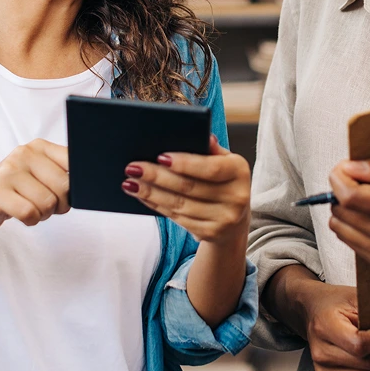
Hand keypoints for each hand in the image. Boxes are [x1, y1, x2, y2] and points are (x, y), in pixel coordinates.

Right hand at [0, 138, 70, 236]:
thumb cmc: (13, 191)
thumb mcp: (37, 175)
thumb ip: (60, 174)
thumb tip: (85, 185)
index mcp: (38, 146)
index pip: (73, 162)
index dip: (74, 185)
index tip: (64, 192)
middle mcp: (23, 154)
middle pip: (63, 186)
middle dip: (60, 204)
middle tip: (46, 206)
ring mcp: (9, 172)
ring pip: (47, 202)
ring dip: (43, 214)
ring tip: (30, 208)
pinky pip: (30, 212)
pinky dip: (30, 220)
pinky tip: (21, 215)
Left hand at [123, 135, 249, 245]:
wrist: (234, 220)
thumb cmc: (223, 181)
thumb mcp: (224, 161)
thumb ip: (212, 150)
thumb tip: (204, 136)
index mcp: (239, 171)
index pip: (210, 168)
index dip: (184, 163)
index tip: (160, 156)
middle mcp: (236, 197)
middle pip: (189, 187)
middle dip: (157, 176)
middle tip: (133, 167)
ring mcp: (223, 219)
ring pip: (179, 204)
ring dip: (150, 193)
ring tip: (129, 182)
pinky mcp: (209, 234)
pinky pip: (177, 218)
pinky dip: (156, 206)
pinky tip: (141, 196)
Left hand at [327, 157, 369, 269]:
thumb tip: (350, 168)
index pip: (353, 197)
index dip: (339, 179)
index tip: (342, 169)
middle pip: (343, 213)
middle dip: (339, 191)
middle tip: (353, 179)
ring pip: (340, 228)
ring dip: (344, 209)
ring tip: (364, 198)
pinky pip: (350, 241)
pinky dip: (352, 225)